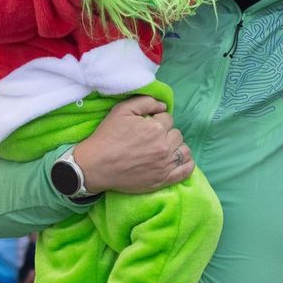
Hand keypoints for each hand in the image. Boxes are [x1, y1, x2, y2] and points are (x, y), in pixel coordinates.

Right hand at [70, 95, 191, 193]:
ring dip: (177, 147)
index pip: (168, 118)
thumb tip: (163, 106)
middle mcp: (163, 146)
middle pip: (177, 134)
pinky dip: (187, 163)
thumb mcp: (121, 110)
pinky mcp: (163, 180)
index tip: (147, 126)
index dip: (157, 120)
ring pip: (184, 150)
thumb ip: (146, 102)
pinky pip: (186, 170)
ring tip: (164, 148)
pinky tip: (179, 159)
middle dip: (166, 133)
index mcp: (155, 128)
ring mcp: (165, 165)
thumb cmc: (107, 136)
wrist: (95, 166)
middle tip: (152, 138)